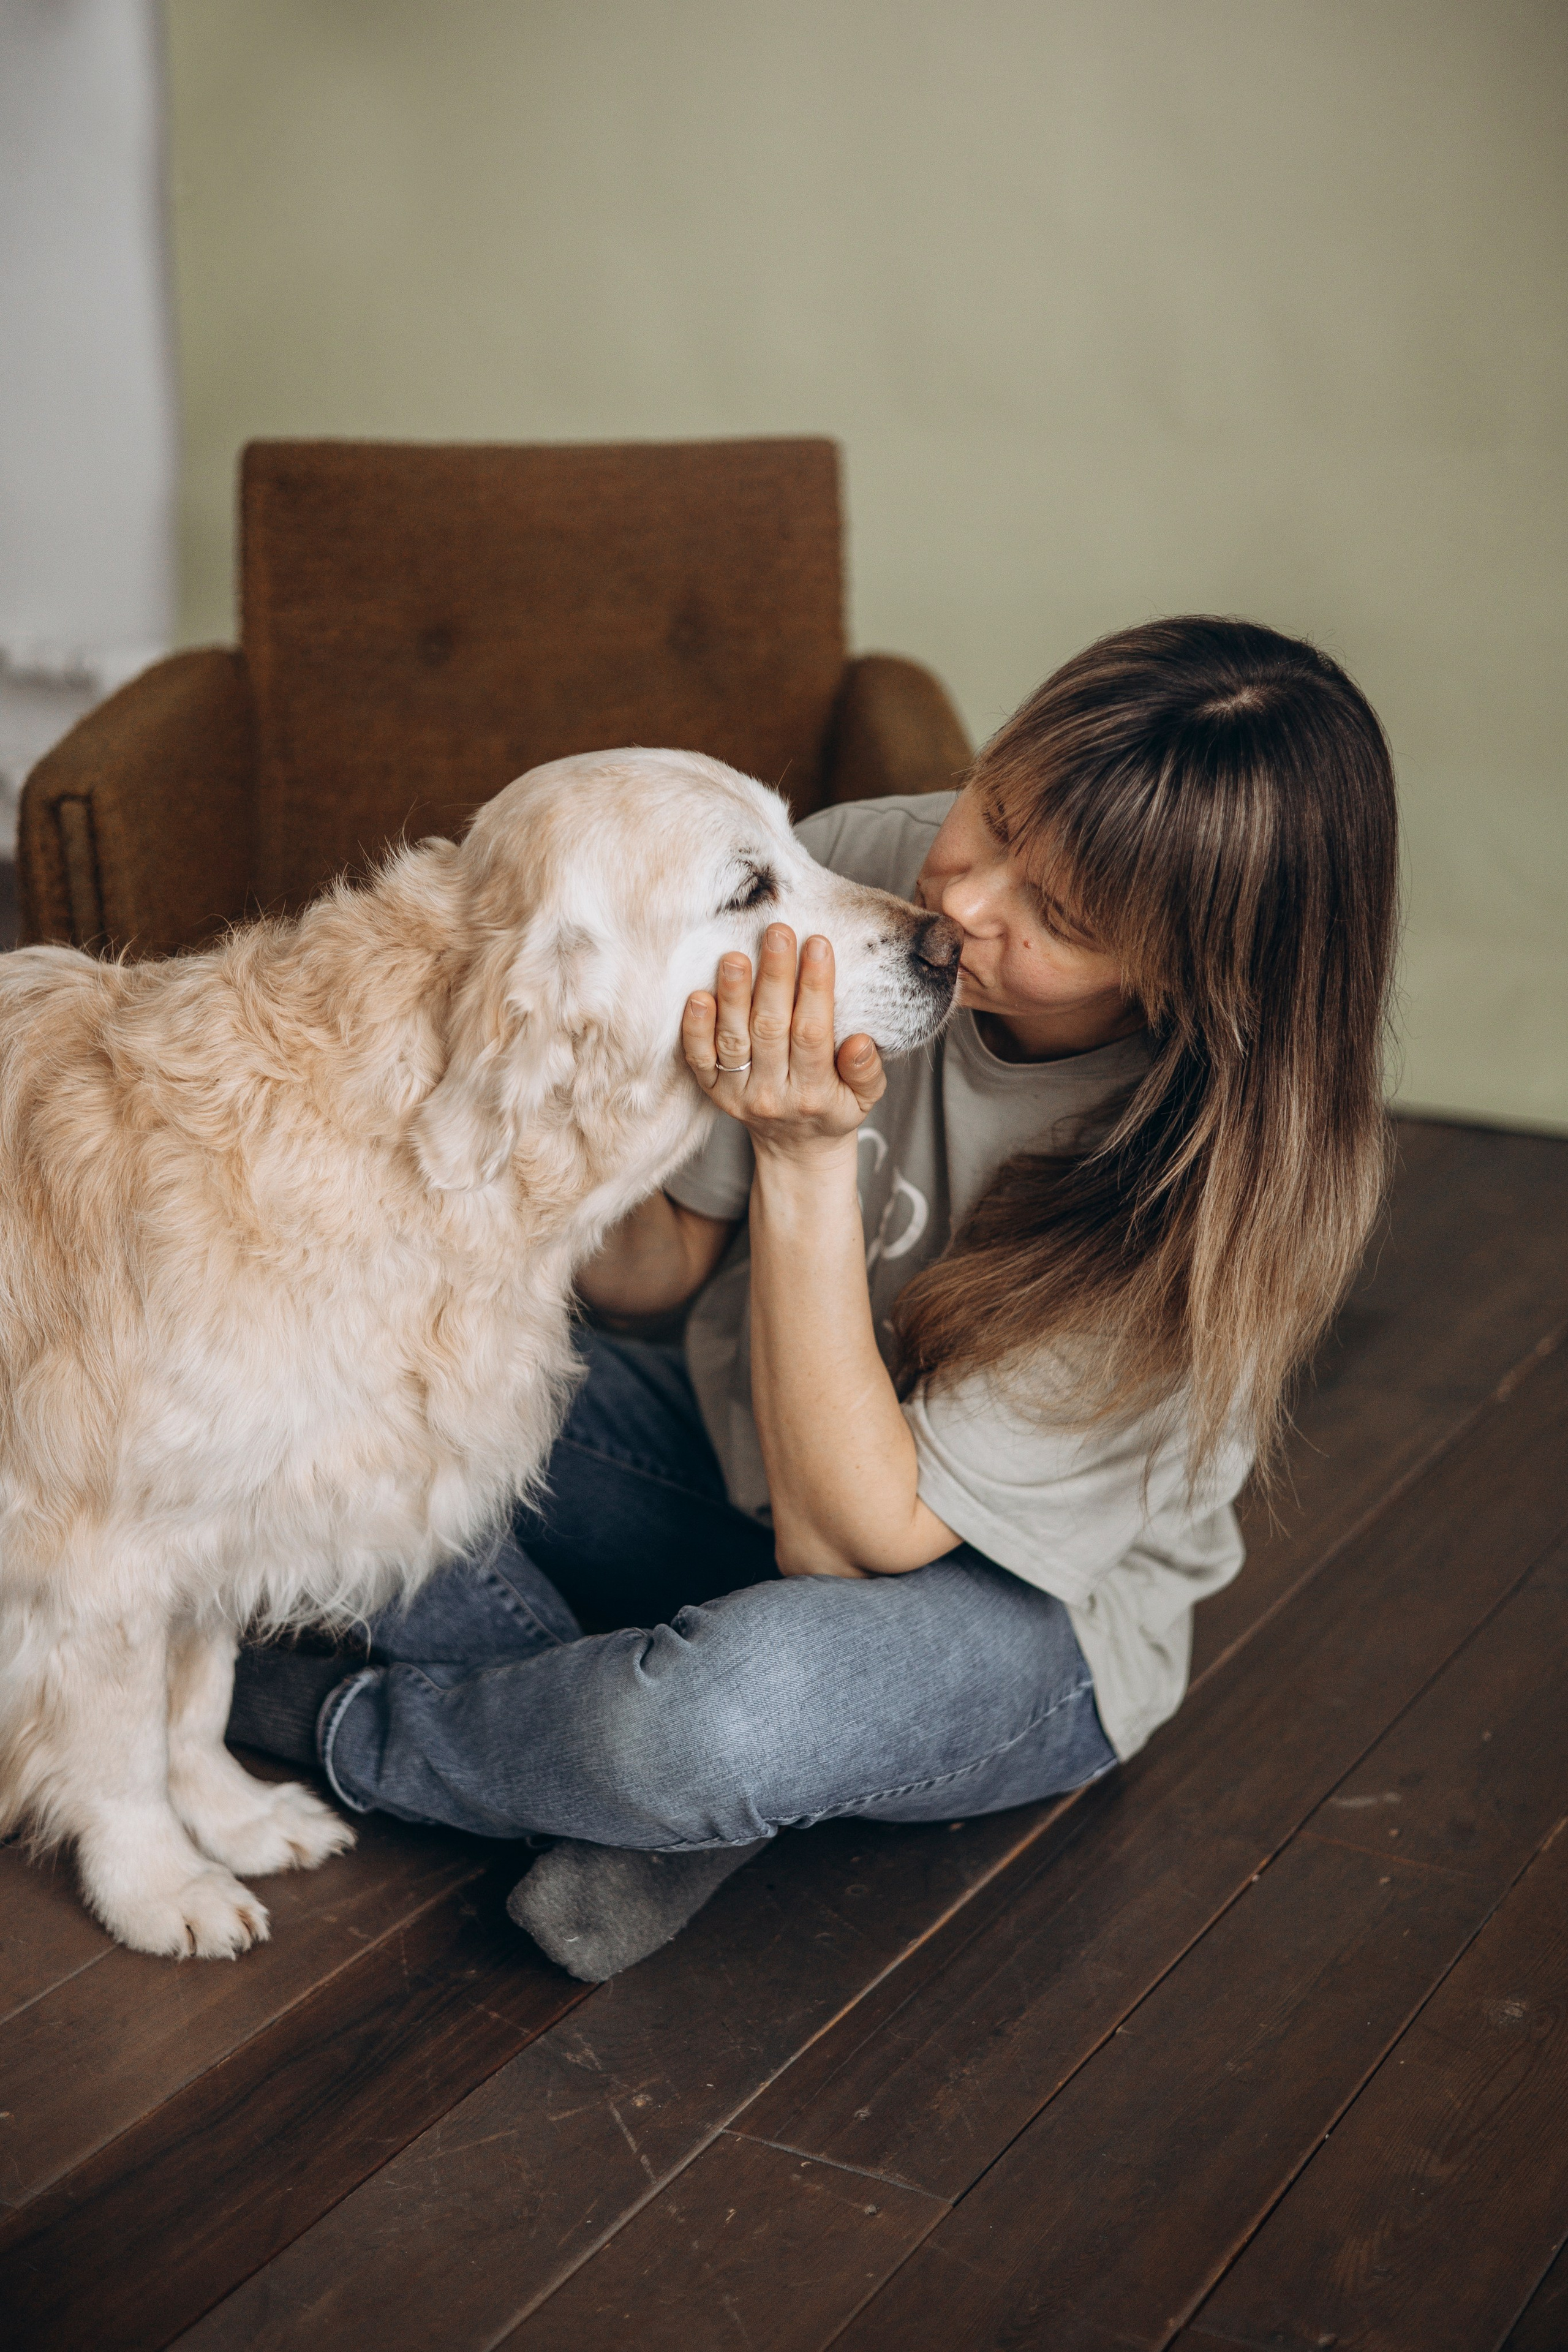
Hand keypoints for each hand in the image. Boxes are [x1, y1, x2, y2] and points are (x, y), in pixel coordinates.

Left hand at [683, 926, 885, 1159]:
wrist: (796, 1150)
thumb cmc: (834, 1109)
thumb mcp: (864, 1099)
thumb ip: (866, 1071)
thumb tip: (860, 1042)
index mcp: (814, 1093)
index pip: (813, 1033)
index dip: (815, 988)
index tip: (818, 944)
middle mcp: (772, 1094)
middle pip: (771, 1029)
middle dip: (774, 977)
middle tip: (776, 933)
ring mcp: (738, 1093)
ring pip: (734, 1040)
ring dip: (732, 996)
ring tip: (734, 956)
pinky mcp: (713, 1091)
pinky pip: (700, 1059)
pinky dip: (696, 1029)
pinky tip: (697, 996)